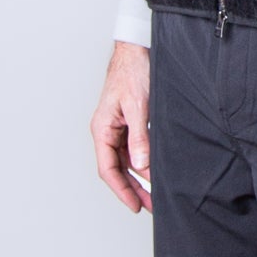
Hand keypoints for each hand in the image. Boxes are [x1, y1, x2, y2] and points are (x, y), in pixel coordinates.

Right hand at [91, 41, 152, 212]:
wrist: (137, 49)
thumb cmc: (133, 71)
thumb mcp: (139, 105)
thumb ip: (140, 137)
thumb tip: (141, 165)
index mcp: (102, 128)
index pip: (108, 169)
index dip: (122, 190)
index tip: (135, 205)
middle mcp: (107, 131)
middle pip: (117, 169)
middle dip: (133, 190)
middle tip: (150, 207)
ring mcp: (118, 128)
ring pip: (126, 162)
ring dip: (139, 179)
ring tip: (155, 195)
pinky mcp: (129, 123)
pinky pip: (134, 150)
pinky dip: (143, 163)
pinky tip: (155, 171)